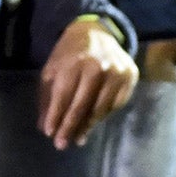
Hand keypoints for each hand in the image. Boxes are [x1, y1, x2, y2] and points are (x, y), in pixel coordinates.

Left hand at [38, 18, 137, 148]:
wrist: (97, 32)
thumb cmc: (70, 54)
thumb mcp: (53, 69)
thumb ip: (48, 97)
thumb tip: (46, 127)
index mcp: (73, 63)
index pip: (63, 96)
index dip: (56, 117)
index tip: (50, 134)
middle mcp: (97, 67)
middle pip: (82, 105)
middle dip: (70, 127)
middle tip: (62, 145)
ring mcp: (116, 72)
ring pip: (101, 108)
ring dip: (87, 126)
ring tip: (78, 138)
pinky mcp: (130, 76)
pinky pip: (116, 104)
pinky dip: (103, 115)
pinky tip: (94, 121)